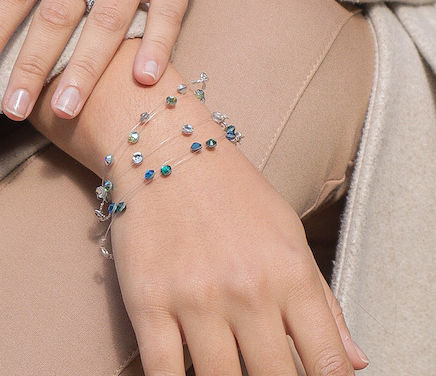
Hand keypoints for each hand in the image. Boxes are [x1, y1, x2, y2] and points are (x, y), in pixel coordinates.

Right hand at [111, 139, 368, 374]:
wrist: (167, 149)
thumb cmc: (234, 192)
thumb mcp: (290, 234)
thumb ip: (323, 302)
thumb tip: (354, 363)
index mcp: (291, 273)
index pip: (327, 365)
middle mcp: (248, 290)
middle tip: (263, 368)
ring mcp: (195, 299)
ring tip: (230, 368)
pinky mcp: (148, 302)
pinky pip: (164, 375)